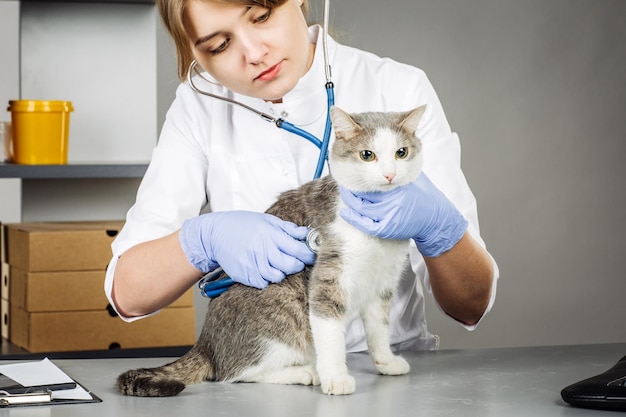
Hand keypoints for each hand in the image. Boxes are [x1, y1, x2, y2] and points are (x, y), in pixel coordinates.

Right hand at [179, 211, 315, 288]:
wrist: (215, 234)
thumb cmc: (242, 225)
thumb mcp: (266, 220)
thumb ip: (288, 229)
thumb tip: (307, 234)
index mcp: (271, 235)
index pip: (298, 250)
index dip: (308, 254)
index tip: (312, 254)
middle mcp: (263, 251)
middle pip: (291, 265)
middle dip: (297, 264)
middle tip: (295, 260)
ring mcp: (254, 264)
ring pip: (278, 276)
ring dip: (282, 272)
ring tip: (277, 263)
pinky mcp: (245, 275)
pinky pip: (263, 283)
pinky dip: (266, 278)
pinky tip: (264, 269)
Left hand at [339, 173, 467, 256]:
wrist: (436, 219)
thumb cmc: (424, 195)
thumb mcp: (413, 174)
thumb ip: (397, 165)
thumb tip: (378, 155)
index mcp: (400, 184)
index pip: (373, 177)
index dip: (360, 171)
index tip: (352, 167)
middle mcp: (394, 200)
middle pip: (365, 191)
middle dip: (353, 186)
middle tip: (345, 179)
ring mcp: (390, 216)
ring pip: (361, 208)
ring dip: (350, 200)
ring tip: (345, 193)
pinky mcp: (388, 229)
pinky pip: (366, 225)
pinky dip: (353, 218)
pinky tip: (345, 212)